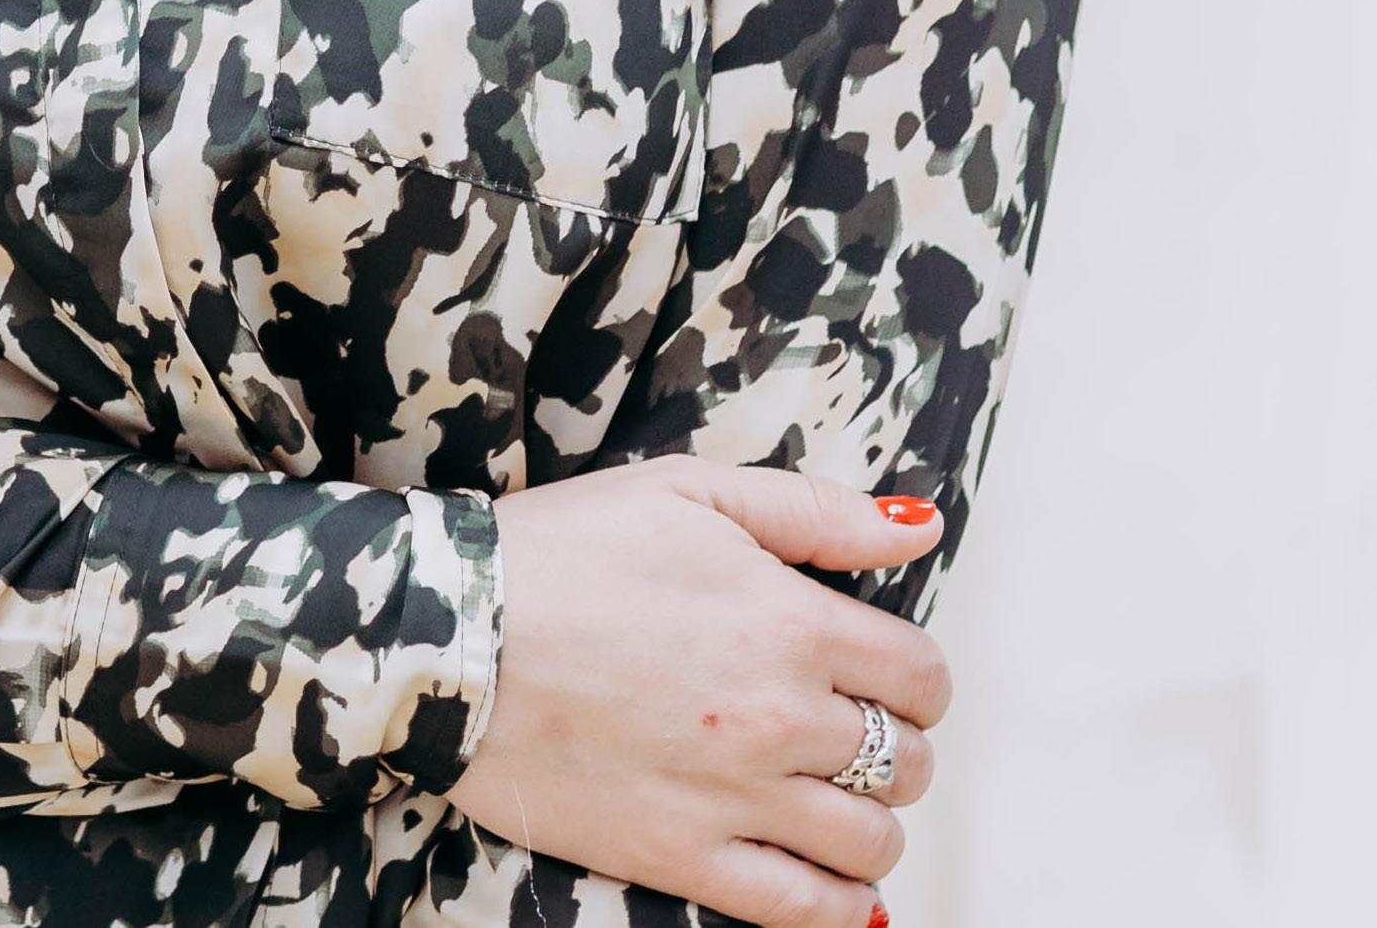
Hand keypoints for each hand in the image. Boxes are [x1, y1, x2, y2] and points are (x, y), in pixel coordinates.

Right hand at [444, 461, 951, 927]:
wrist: (454, 636)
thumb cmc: (563, 550)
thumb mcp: (686, 490)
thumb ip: (815, 512)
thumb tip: (920, 526)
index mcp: (791, 623)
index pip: (923, 675)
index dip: (913, 673)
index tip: (877, 669)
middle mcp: (784, 719)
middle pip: (909, 762)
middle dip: (892, 742)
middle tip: (841, 723)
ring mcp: (738, 798)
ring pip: (872, 844)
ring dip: (867, 820)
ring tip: (824, 793)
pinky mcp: (686, 859)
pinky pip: (808, 913)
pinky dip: (840, 907)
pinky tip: (827, 880)